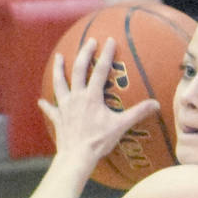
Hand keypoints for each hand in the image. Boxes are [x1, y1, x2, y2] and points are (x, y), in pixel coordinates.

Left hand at [37, 34, 158, 170]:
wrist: (77, 156)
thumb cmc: (98, 141)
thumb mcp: (120, 126)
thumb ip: (138, 113)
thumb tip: (156, 104)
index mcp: (92, 97)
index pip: (101, 71)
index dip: (106, 55)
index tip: (109, 40)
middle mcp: (76, 97)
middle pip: (78, 70)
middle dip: (84, 54)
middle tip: (89, 41)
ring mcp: (65, 107)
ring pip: (60, 83)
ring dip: (59, 69)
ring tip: (58, 57)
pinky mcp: (58, 119)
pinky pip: (51, 109)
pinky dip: (46, 105)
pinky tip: (41, 101)